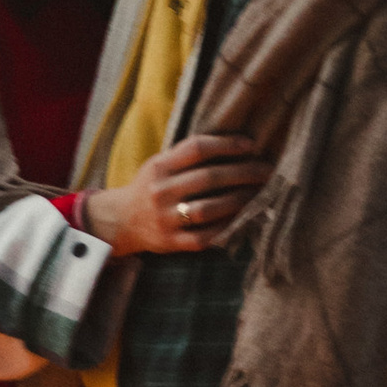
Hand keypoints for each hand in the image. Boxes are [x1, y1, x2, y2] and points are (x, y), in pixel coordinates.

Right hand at [84, 130, 268, 257]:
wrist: (120, 221)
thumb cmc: (151, 186)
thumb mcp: (159, 164)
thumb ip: (187, 155)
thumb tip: (235, 144)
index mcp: (159, 166)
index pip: (197, 149)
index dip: (227, 144)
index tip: (251, 145)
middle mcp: (160, 191)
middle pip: (208, 178)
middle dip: (243, 172)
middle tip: (266, 170)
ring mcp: (165, 219)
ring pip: (209, 208)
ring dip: (239, 200)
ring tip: (259, 193)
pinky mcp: (171, 242)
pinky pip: (204, 236)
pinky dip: (226, 227)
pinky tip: (243, 218)